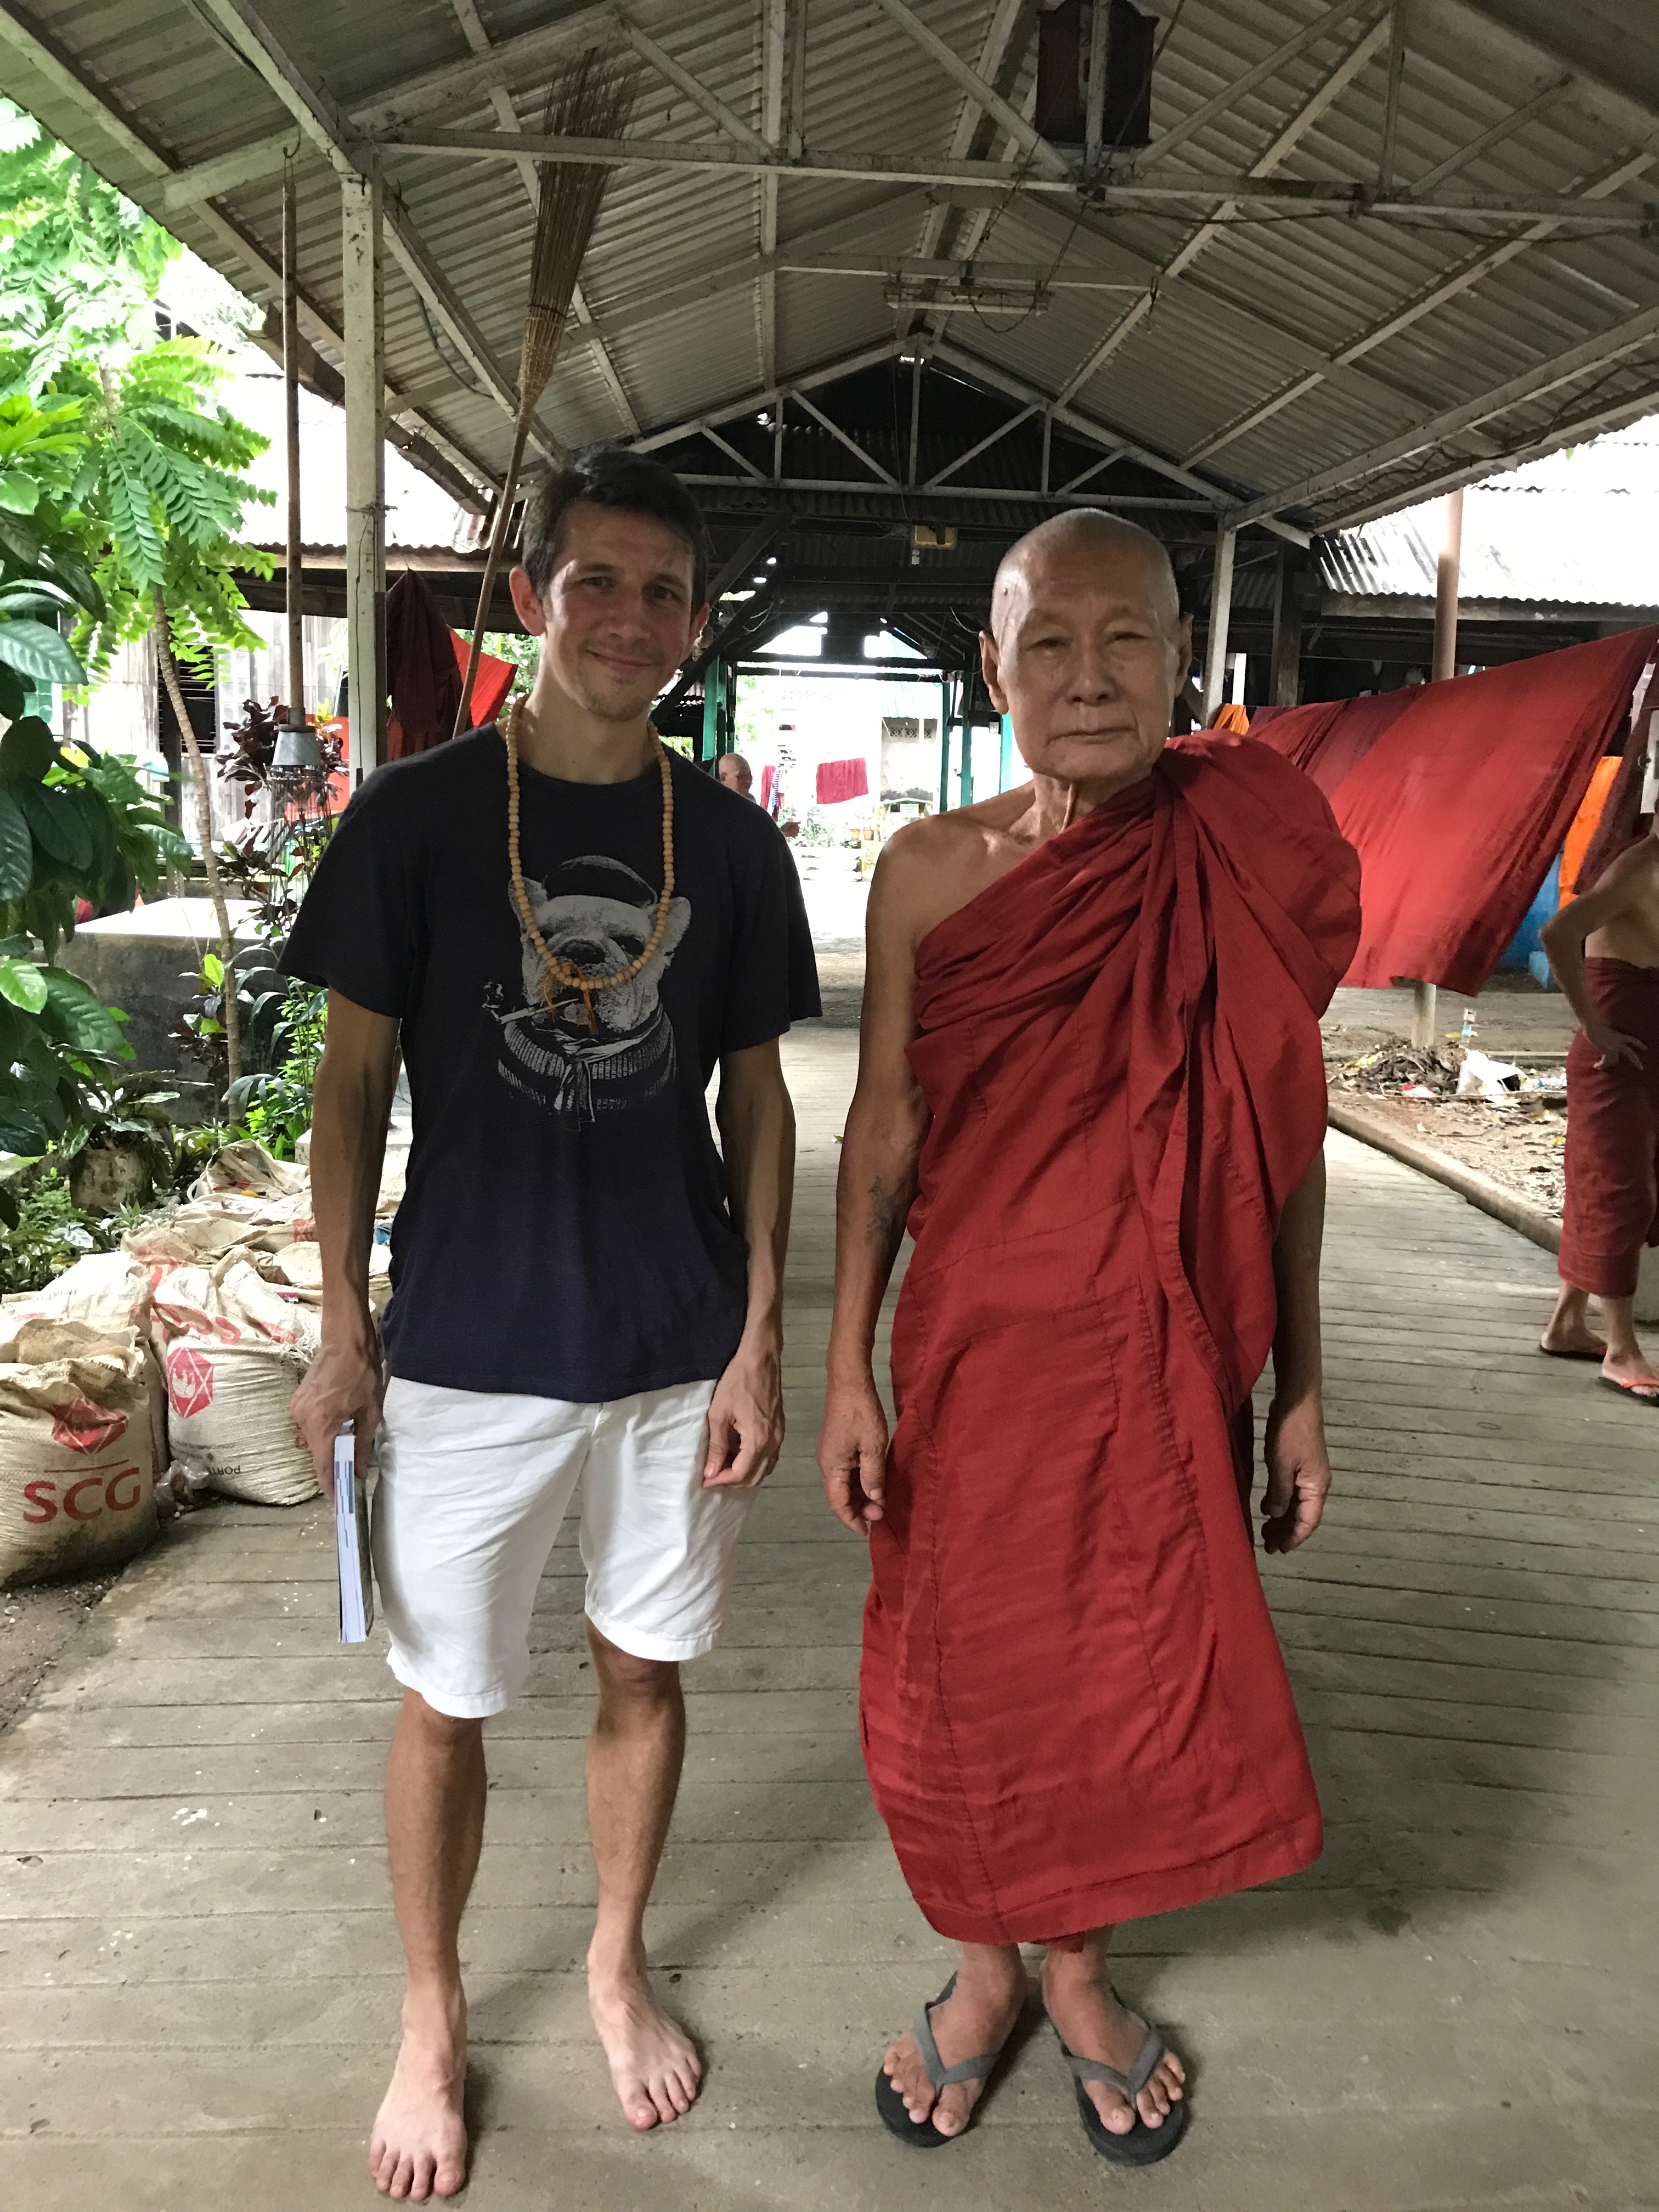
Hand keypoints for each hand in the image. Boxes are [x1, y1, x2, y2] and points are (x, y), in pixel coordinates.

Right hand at [291, 1330, 382, 1499]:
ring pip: (311, 1440)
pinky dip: (322, 1430)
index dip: (329, 1486)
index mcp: (321, 1425)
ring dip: (327, 1446)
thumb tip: (359, 1471)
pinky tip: (338, 1423)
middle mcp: (303, 1420)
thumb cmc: (362, 1374)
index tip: (337, 1502)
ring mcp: (296, 1410)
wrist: (345, 1341)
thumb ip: (363, 1445)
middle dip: (331, 1466)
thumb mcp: (371, 1413)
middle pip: (315, 1454)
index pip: (322, 1466)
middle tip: (349, 1473)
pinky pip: (308, 1425)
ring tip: (347, 1442)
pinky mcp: (296, 1401)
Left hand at [703, 1334, 784, 1488]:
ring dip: (745, 1473)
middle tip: (713, 1475)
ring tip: (724, 1466)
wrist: (760, 1359)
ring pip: (765, 1468)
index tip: (705, 1480)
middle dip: (732, 1481)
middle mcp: (773, 1442)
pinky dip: (755, 1462)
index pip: (740, 1474)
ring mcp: (780, 1436)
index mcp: (758, 1440)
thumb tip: (710, 1472)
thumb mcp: (719, 1414)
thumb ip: (717, 1446)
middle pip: (755, 1477)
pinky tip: (740, 1454)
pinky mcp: (780, 1429)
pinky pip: (770, 1456)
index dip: (721, 1481)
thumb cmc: (737, 1382)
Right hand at [816, 1370, 889, 1533]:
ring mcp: (829, 1453)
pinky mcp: (835, 1444)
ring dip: (860, 1495)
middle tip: (881, 1515)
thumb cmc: (862, 1413)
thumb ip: (873, 1476)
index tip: (868, 1532)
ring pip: (842, 1483)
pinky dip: (858, 1481)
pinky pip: (845, 1471)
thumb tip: (875, 1501)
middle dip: (858, 1509)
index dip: (852, 1520)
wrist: (848, 1380)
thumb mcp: (873, 1447)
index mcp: (831, 1467)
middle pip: (839, 1495)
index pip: (838, 1503)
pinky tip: (873, 1482)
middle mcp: (825, 1463)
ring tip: (880, 1502)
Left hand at [1261, 1392, 1330, 1553]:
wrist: (1297, 1399)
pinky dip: (1280, 1503)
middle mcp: (1316, 1482)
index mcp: (1316, 1486)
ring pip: (1296, 1504)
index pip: (1308, 1521)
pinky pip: (1291, 1492)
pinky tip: (1266, 1508)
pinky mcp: (1298, 1463)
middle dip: (1286, 1532)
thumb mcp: (1281, 1464)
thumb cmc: (1290, 1431)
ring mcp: (1308, 1473)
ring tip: (1265, 1532)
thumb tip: (1274, 1516)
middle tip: (1267, 1547)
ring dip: (1282, 1519)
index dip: (1294, 1537)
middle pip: (1303, 1515)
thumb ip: (1278, 1493)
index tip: (1278, 1550)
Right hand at [1586, 1019, 1644, 1070]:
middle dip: (1636, 1061)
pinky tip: (1596, 1066)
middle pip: (1630, 1053)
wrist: (1591, 1026)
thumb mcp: (1605, 1033)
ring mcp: (1613, 1047)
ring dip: (1607, 1065)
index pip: (1632, 1040)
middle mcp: (1618, 1042)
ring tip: (1600, 1066)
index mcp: (1619, 1036)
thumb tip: (1604, 1046)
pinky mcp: (1608, 1052)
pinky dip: (1601, 1065)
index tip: (1646, 1049)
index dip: (1639, 1044)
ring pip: (1615, 1061)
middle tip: (1641, 1068)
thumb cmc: (1595, 1026)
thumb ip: (1608, 1039)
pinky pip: (1606, 1062)